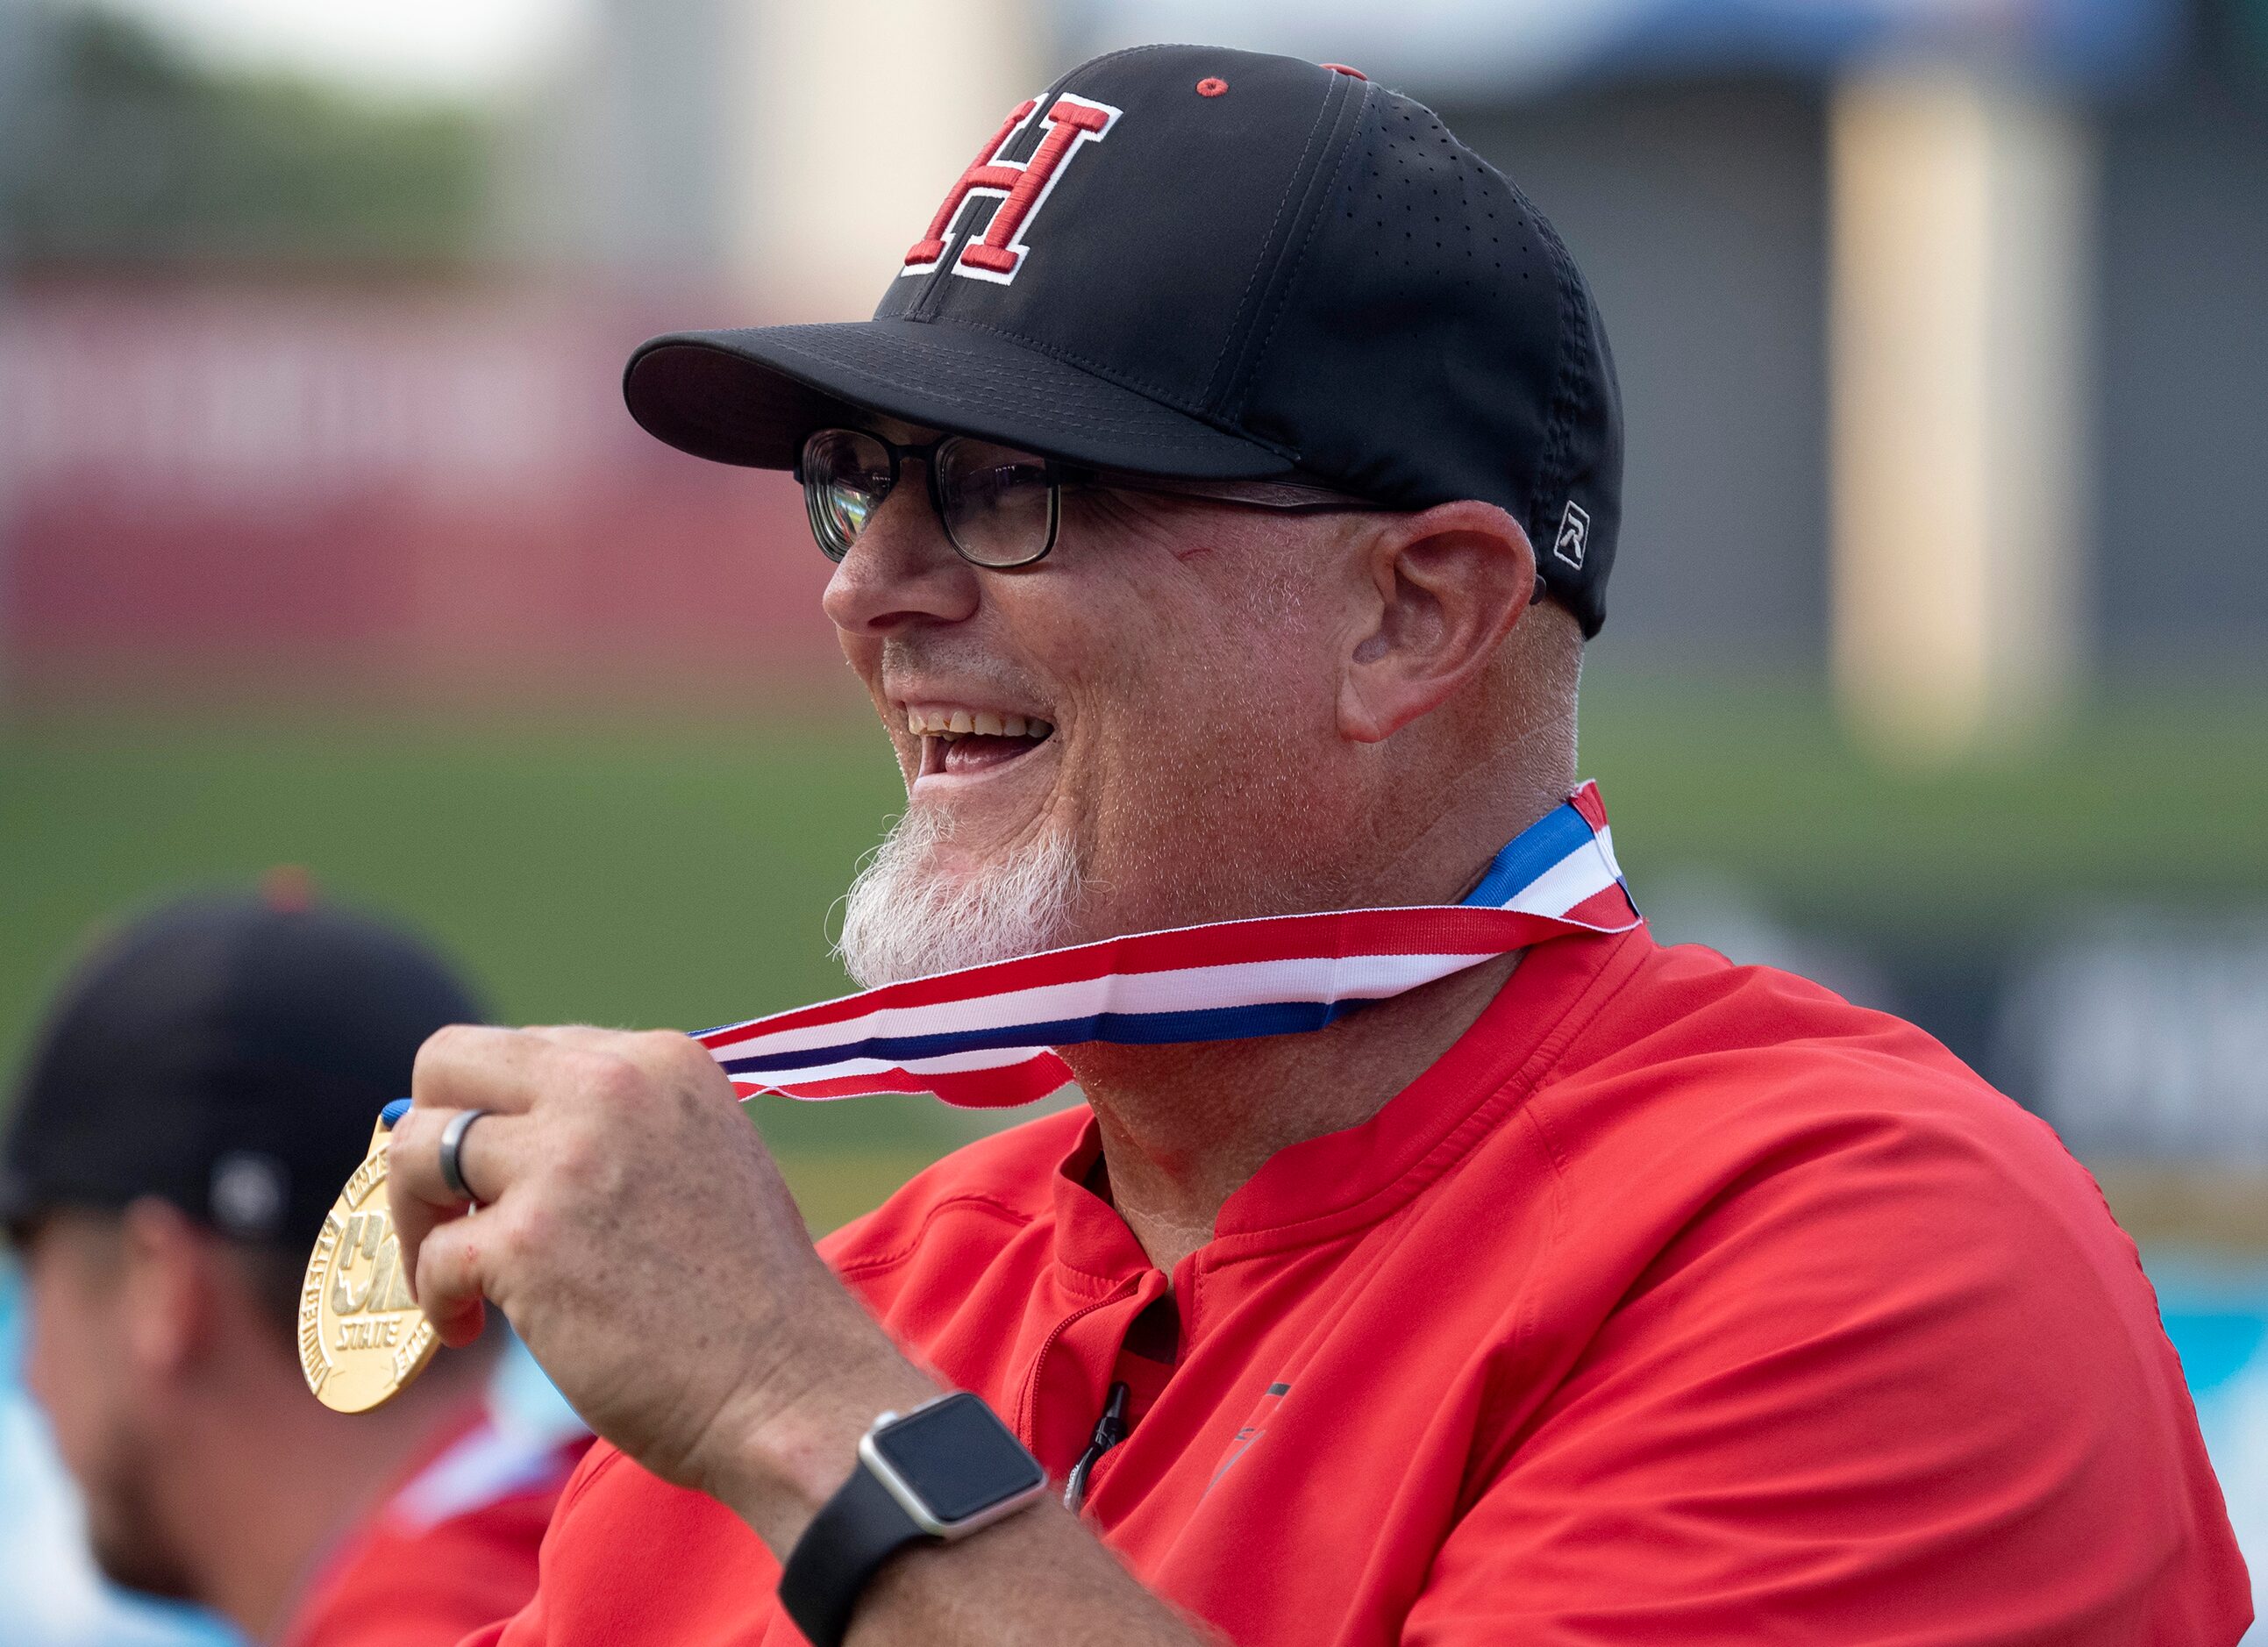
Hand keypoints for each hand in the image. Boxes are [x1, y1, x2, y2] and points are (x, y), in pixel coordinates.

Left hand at [387, 1025, 934, 1532]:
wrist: (787, 1382)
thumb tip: (488, 1136)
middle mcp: (611, 1086)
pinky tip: (471, 1328)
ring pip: (414, 1148)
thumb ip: (611, 1129)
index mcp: (660, 1060)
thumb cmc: (748, 1293)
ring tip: (450, 1276)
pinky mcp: (527, 1241)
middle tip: (447, 1208)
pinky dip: (435, 1298)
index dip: (490, 1113)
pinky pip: (430, 1251)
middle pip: (446, 1059)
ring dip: (414, 1218)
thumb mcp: (700, 1157)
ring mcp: (565, 1159)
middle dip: (425, 1133)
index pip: (520, 1048)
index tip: (492, 1177)